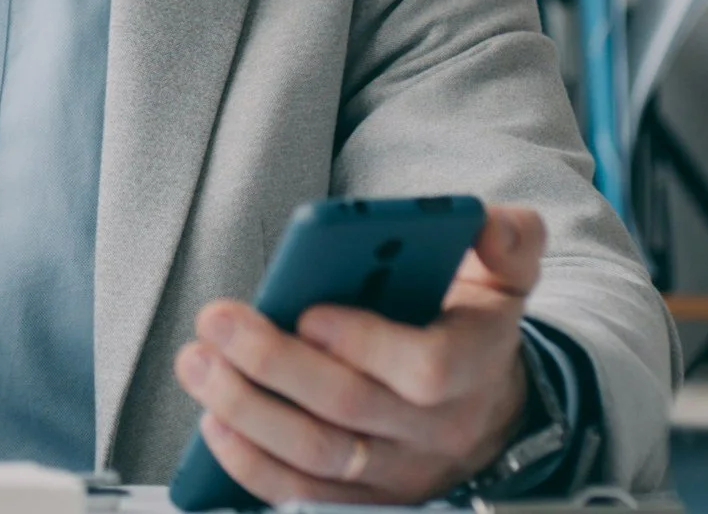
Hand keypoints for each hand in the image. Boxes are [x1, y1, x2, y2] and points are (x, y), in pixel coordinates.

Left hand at [174, 204, 545, 504]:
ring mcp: (399, 470)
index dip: (365, 343)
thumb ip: (508, 240)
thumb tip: (487, 220)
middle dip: (273, 363)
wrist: (487, 407)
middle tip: (217, 320)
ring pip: (318, 455)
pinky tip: (213, 418)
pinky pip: (303, 493)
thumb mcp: (504, 276)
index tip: (308, 312)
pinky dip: (250, 461)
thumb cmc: (472, 327)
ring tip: (198, 362)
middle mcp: (438, 428)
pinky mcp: (364, 496)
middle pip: (350, 409)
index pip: (427, 368)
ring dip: (247, 410)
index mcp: (475, 363)